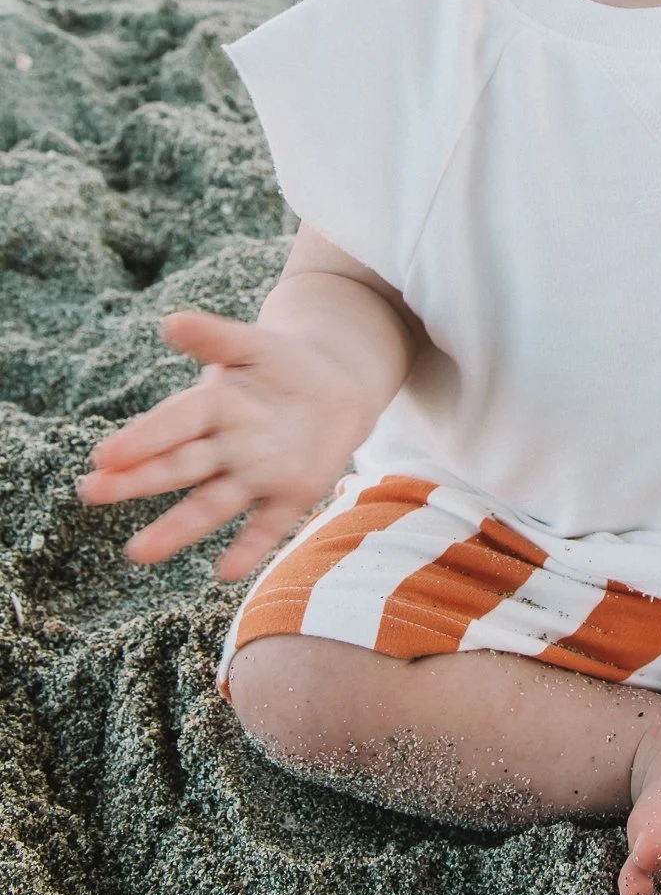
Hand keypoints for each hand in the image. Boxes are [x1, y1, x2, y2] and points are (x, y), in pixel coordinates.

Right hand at [78, 311, 366, 579]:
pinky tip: (226, 572)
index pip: (172, 424)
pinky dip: (248, 548)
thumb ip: (215, 337)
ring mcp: (254, 475)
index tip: (104, 456)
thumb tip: (170, 322)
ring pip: (211, 505)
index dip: (142, 438)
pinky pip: (266, 526)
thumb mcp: (252, 343)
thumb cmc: (280, 363)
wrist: (333, 385)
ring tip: (139, 552)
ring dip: (178, 529)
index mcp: (210, 407)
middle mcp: (223, 448)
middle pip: (178, 467)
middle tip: (93, 494)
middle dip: (138, 482)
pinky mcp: (289, 495)